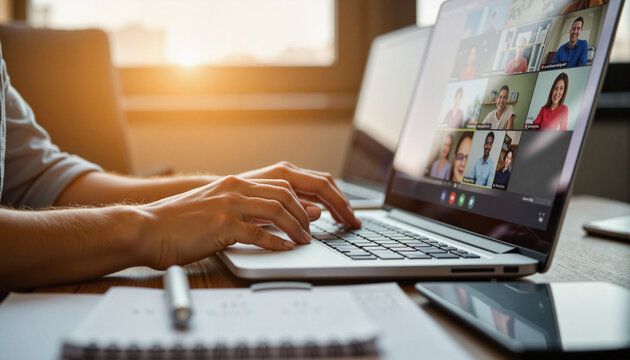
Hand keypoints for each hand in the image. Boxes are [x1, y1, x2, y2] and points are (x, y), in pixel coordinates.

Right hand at [139, 175, 313, 268]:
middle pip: (284, 195)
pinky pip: (259, 234)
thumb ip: (240, 208)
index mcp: (233, 183)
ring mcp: (228, 206)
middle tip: (310, 230)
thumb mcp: (213, 206)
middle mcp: (234, 189)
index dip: (299, 202)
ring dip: (295, 227)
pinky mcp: (221, 226)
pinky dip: (276, 243)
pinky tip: (284, 249)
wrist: (147, 228)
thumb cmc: (178, 222)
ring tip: (302, 240)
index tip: (307, 216)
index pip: (279, 186)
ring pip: (276, 211)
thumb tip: (270, 219)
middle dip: (303, 214)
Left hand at [238, 161, 360, 227]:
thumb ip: (289, 211)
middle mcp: (287, 172)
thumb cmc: (231, 203)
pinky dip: (322, 201)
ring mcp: (285, 176)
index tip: (350, 222)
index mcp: (284, 175)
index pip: (322, 187)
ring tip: (345, 220)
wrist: (211, 195)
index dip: (339, 205)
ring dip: (334, 202)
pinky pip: (309, 190)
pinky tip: (326, 214)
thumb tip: (317, 213)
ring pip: (319, 186)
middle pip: (325, 184)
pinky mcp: (282, 184)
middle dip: (342, 204)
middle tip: (354, 223)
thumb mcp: (260, 212)